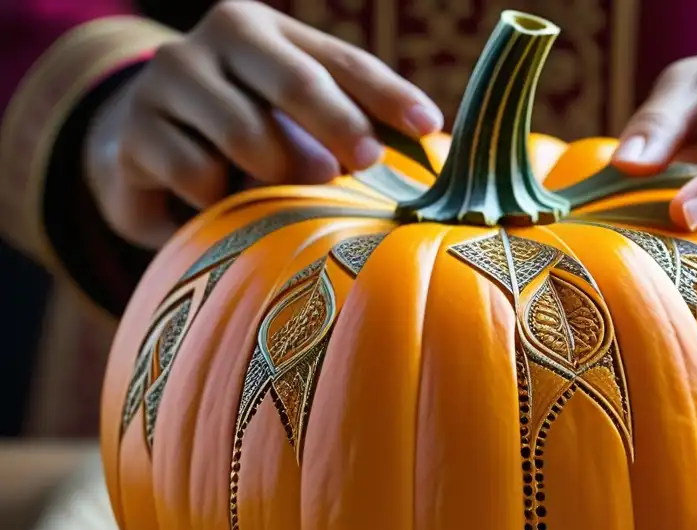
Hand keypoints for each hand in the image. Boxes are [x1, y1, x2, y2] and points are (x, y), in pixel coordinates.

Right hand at [84, 0, 442, 248]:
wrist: (145, 148)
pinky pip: (196, 173)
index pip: (340, 61)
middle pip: (295, 80)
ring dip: (279, 172)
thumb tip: (428, 149)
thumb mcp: (293, 118)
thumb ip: (347, 121)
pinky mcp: (135, 130)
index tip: (428, 127)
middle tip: (365, 163)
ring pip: (245, 132)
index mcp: (267, 28)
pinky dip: (220, 198)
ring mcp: (171, 77)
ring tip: (289, 188)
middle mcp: (218, 38)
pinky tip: (221, 202)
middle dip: (339, 124)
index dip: (388, 94)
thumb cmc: (244, 134)